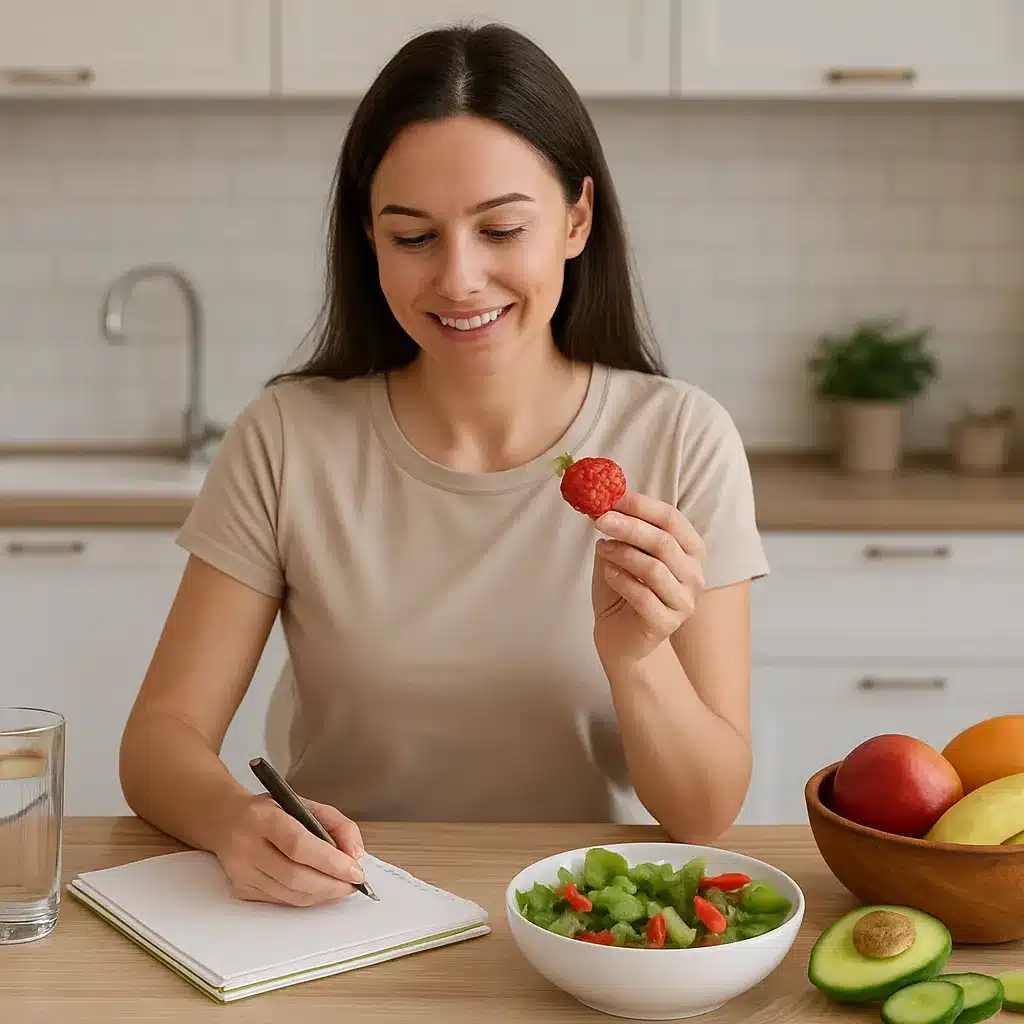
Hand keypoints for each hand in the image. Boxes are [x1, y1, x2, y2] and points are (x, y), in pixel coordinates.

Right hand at [212, 793, 366, 906]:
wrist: (224, 819)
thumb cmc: (270, 810)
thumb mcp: (304, 803)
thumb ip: (337, 824)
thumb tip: (355, 854)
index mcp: (262, 817)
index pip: (299, 846)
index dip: (331, 862)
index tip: (355, 870)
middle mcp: (246, 846)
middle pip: (294, 877)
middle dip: (331, 885)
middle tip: (353, 884)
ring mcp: (241, 872)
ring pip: (289, 895)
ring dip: (322, 895)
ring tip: (341, 887)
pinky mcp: (240, 889)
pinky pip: (281, 900)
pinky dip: (306, 898)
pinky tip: (320, 889)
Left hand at [591, 490, 705, 665]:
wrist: (620, 637)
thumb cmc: (623, 589)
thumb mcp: (622, 552)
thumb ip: (618, 530)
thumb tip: (600, 500)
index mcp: (690, 550)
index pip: (671, 519)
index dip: (642, 505)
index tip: (613, 495)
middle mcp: (694, 574)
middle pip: (663, 542)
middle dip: (629, 527)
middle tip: (600, 520)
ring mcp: (684, 601)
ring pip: (653, 568)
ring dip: (622, 554)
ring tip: (602, 549)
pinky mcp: (667, 623)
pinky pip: (642, 596)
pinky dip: (620, 580)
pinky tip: (607, 573)